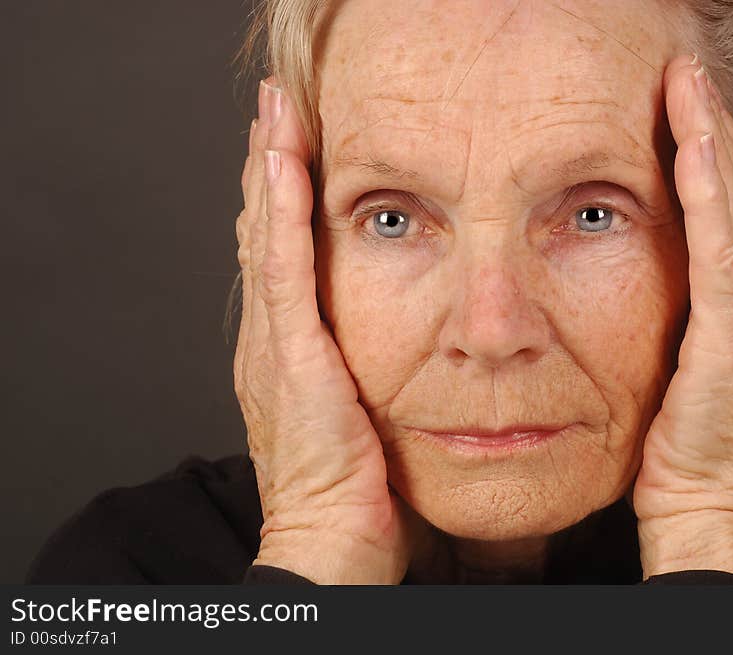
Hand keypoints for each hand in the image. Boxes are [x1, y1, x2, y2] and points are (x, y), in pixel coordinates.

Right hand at [234, 78, 418, 583]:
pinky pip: (283, 271)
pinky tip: (279, 163)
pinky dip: (277, 213)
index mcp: (286, 353)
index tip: (293, 151)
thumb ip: (365, 370)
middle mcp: (269, 340)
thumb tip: (407, 344)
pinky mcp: (292, 357)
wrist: (333, 542)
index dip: (280, 202)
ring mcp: (274, 346)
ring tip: (274, 112)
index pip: (279, 259)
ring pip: (265, 239)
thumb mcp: (361, 415)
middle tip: (277, 111)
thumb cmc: (357, 489)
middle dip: (269, 171)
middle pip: (262, 236)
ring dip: (268, 172)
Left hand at [632, 55, 732, 583]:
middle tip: (687, 70)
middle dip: (708, 129)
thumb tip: (636, 265)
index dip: (700, 151)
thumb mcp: (667, 362)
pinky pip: (722, 257)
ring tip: (691, 86)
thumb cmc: (679, 441)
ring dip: (712, 145)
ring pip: (731, 212)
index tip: (674, 100)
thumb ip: (664, 312)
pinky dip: (712, 201)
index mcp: (731, 304)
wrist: (705, 504)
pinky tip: (696, 154)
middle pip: (730, 196)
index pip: (717, 210)